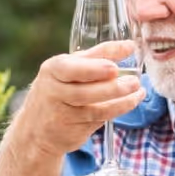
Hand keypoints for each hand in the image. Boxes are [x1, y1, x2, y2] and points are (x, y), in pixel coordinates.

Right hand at [2, 40, 144, 162]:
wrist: (36, 129)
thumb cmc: (58, 90)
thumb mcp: (70, 68)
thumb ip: (97, 56)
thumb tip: (130, 46)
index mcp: (52, 70)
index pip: (72, 67)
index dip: (95, 66)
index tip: (118, 62)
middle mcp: (54, 92)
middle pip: (83, 91)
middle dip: (110, 86)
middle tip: (134, 80)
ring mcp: (63, 113)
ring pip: (94, 107)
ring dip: (120, 100)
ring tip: (138, 90)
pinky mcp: (73, 129)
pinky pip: (99, 118)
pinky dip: (118, 109)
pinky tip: (132, 101)